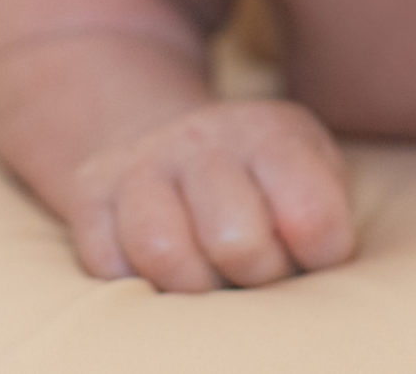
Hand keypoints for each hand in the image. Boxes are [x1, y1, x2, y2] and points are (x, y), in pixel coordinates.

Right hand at [64, 99, 353, 289]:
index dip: (318, 255)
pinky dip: (137, 282)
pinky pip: (108, 265)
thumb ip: (325, 212)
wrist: (167, 137)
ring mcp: (142, 163)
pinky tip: (160, 264)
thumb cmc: (258, 179)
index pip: (311, 217)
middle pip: (236, 241)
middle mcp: (203, 139)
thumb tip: (314, 269)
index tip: (309, 249)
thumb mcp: (309, 171)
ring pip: (163, 252)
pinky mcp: (91, 193)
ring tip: (207, 272)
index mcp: (270, 132)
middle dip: (255, 274)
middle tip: (255, 266)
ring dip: (193, 284)